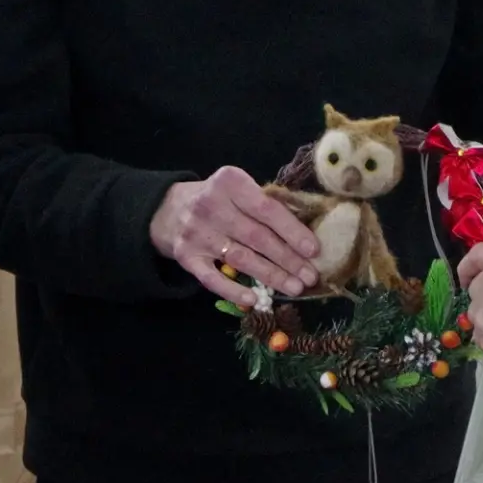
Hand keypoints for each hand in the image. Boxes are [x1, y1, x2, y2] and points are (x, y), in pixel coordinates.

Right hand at [150, 168, 322, 308]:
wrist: (168, 209)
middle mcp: (210, 205)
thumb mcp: (238, 189)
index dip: (292, 231)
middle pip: (257, 236)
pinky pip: (212, 278)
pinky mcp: (186, 256)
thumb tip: (305, 236)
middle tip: (310, 276)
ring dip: (271, 276)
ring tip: (295, 288)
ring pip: (241, 258)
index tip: (314, 250)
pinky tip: (254, 300)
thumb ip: (264, 204)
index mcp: (229, 182)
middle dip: (288, 259)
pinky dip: (234, 290)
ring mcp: (196, 232)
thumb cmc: (218, 200)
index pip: (267, 209)